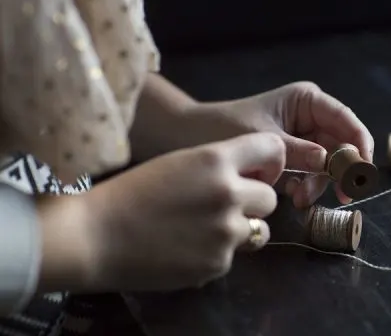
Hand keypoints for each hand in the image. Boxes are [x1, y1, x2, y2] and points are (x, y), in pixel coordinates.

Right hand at [39, 132, 284, 292]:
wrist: (95, 236)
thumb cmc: (131, 192)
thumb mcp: (180, 163)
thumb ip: (219, 166)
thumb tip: (252, 177)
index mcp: (216, 160)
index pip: (272, 149)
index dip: (270, 161)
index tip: (260, 172)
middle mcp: (229, 194)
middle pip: (270, 198)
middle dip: (253, 202)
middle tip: (226, 205)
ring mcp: (226, 232)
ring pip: (260, 230)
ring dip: (241, 228)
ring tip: (208, 229)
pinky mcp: (218, 263)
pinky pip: (233, 255)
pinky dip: (217, 252)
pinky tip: (188, 248)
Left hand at [180, 82, 373, 206]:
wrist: (191, 137)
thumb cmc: (225, 127)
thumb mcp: (264, 139)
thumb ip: (299, 152)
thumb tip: (329, 163)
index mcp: (307, 100)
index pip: (345, 120)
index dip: (359, 144)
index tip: (363, 170)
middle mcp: (310, 116)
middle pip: (341, 144)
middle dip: (339, 171)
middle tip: (343, 197)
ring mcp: (303, 136)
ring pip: (328, 163)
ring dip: (320, 183)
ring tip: (300, 200)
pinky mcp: (294, 155)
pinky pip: (311, 172)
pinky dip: (306, 185)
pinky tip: (292, 194)